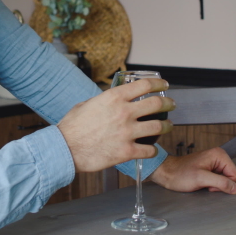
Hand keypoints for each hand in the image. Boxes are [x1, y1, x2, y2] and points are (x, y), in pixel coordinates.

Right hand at [58, 78, 174, 172]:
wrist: (64, 149)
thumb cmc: (72, 127)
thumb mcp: (87, 104)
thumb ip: (104, 101)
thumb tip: (112, 100)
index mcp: (114, 98)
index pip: (144, 85)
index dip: (158, 83)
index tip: (165, 84)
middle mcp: (124, 113)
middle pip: (156, 104)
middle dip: (168, 103)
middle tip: (171, 104)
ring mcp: (127, 133)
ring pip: (158, 127)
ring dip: (166, 126)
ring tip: (168, 126)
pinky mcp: (126, 152)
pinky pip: (149, 150)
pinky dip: (153, 149)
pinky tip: (153, 149)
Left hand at [148, 147, 235, 193]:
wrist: (168, 173)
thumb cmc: (180, 174)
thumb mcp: (201, 179)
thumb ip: (220, 182)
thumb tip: (235, 188)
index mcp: (219, 155)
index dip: (225, 183)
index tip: (211, 184)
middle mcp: (219, 157)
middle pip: (232, 177)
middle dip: (221, 185)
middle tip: (206, 184)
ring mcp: (215, 163)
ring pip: (226, 180)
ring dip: (216, 185)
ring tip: (203, 183)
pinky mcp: (211, 169)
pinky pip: (219, 180)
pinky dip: (213, 185)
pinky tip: (203, 183)